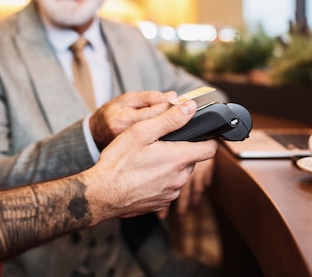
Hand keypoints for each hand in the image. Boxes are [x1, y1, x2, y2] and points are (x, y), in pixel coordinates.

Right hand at [85, 100, 218, 221]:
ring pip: (179, 174)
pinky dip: (160, 179)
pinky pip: (168, 187)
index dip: (207, 139)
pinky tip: (143, 175)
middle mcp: (179, 179)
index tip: (198, 134)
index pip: (210, 149)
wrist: (101, 195)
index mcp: (179, 159)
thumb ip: (170, 119)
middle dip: (181, 151)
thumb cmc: (118, 162)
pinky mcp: (161, 203)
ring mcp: (171, 193)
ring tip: (147, 160)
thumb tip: (190, 108)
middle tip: (159, 145)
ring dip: (169, 166)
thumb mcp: (142, 132)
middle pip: (192, 160)